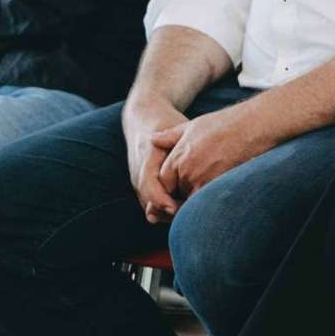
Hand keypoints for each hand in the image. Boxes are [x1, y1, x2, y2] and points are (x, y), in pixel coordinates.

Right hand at [121, 95, 186, 223]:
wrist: (142, 117)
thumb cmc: (165, 122)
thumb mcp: (175, 128)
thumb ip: (181, 144)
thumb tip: (197, 162)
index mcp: (147, 157)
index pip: (150, 186)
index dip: (162, 201)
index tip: (177, 209)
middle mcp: (138, 171)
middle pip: (149, 202)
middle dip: (167, 214)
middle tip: (189, 218)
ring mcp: (137, 179)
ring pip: (149, 206)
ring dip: (166, 215)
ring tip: (189, 219)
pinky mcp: (141, 184)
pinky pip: (150, 203)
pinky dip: (164, 210)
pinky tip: (183, 213)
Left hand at [156, 103, 269, 199]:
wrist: (251, 126)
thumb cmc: (224, 123)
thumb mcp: (191, 126)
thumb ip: (169, 136)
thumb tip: (151, 138)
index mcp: (178, 157)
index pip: (163, 182)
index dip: (168, 187)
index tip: (175, 188)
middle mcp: (187, 171)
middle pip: (176, 194)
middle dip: (179, 197)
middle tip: (185, 198)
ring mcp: (203, 179)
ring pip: (189, 201)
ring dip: (192, 203)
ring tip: (201, 198)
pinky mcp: (218, 186)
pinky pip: (206, 202)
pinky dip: (206, 203)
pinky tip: (214, 198)